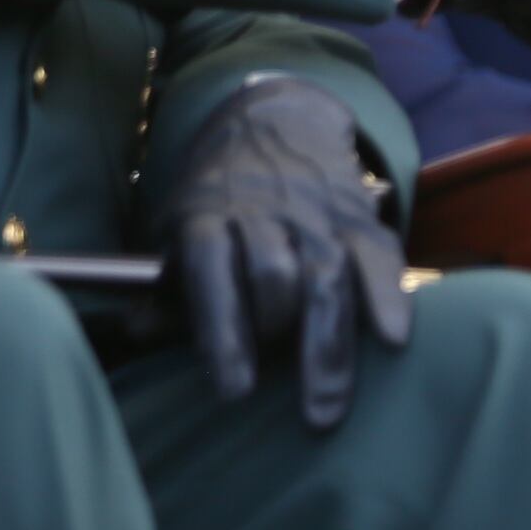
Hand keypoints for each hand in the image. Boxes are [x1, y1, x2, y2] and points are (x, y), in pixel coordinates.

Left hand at [140, 76, 411, 423]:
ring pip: (327, 274)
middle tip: (289, 410)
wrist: (277, 119)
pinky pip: (378, 257)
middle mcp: (264, 212)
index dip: (223, 334)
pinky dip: (387, 298)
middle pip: (275, 276)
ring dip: (330, 346)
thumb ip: (166, 286)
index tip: (234, 392)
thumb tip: (137, 333)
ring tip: (327, 407)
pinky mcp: (359, 217)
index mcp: (209, 215)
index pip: (213, 273)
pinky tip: (392, 339)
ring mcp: (316, 214)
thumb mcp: (179, 226)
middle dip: (282, 342)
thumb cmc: (220, 197)